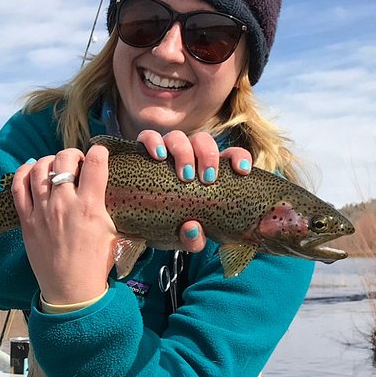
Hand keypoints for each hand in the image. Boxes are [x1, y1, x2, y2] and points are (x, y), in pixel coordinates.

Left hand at [11, 143, 116, 305]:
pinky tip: (31, 169)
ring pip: (39, 168)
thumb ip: (104, 205)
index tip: (99, 155)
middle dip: (73, 155)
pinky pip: (18, 186)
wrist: (71, 290)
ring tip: (56, 166)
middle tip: (77, 163)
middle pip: (64, 160)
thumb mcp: (111, 232)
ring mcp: (41, 211)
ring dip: (49, 161)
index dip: (99, 152)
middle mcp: (63, 204)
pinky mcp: (26, 220)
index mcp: (90, 207)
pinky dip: (23, 172)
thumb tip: (102, 187)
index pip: (95, 163)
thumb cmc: (94, 264)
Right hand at [135, 130, 253, 251]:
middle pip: (203, 140)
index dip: (238, 157)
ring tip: (183, 175)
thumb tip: (192, 228)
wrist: (134, 228)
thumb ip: (193, 239)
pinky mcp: (143, 151)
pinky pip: (148, 137)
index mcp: (207, 173)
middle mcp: (188, 157)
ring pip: (178, 137)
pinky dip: (153, 142)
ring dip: (184, 152)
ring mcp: (165, 152)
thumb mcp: (182, 238)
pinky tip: (158, 156)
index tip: (241, 171)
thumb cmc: (167, 227)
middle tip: (206, 179)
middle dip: (208, 156)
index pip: (229, 155)